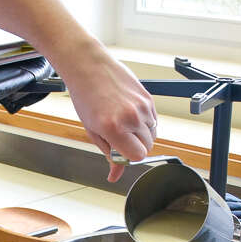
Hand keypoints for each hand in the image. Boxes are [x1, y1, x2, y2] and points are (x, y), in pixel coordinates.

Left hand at [59, 44, 157, 180]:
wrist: (89, 67)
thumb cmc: (86, 96)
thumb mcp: (92, 130)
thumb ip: (108, 153)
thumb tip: (115, 174)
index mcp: (114, 128)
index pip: (137, 156)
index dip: (130, 157)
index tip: (121, 152)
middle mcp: (131, 117)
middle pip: (147, 147)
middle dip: (136, 147)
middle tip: (120, 137)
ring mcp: (142, 107)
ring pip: (152, 134)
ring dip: (141, 135)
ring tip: (124, 123)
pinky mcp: (148, 98)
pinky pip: (154, 120)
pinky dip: (145, 122)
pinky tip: (130, 114)